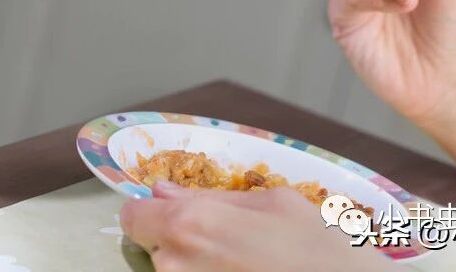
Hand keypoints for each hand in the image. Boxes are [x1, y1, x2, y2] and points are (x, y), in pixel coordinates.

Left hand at [120, 182, 389, 271]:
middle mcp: (176, 263)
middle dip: (178, 243)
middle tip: (225, 246)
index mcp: (190, 222)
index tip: (171, 216)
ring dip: (195, 268)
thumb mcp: (275, 203)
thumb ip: (213, 196)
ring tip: (242, 266)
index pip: (133, 216)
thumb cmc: (321, 251)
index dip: (152, 213)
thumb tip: (164, 190)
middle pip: (153, 248)